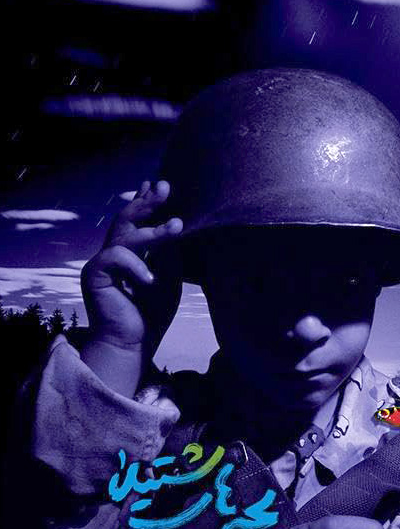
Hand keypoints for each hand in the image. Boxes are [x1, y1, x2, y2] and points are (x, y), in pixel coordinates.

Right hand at [81, 180, 183, 353]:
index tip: (157, 184)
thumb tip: (176, 223)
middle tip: (164, 187)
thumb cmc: (151, 312)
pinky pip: (114, 257)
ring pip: (125, 235)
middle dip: (146, 202)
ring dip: (153, 230)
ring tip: (177, 227)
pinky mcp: (93, 275)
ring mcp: (102, 263)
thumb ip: (168, 251)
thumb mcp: (169, 276)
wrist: (132, 343)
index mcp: (130, 252)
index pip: (135, 221)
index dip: (144, 201)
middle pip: (126, 219)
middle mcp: (113, 253)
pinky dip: (136, 265)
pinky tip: (150, 280)